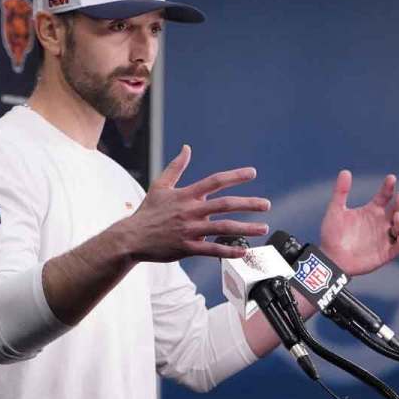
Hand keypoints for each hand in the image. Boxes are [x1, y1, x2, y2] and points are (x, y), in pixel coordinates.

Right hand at [119, 145, 269, 261]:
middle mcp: (190, 211)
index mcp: (186, 195)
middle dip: (248, 204)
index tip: (252, 173)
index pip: (215, 181)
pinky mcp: (187, 248)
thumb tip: (186, 148)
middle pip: (225, 205)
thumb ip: (176, 167)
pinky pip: (212, 249)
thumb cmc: (148, 211)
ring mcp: (190, 230)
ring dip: (246, 228)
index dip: (235, 176)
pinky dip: (229, 250)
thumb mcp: (160, 185)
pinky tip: (243, 250)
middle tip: (266, 204)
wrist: (131, 237)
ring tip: (263, 228)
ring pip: (223, 228)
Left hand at [318, 170, 398, 275]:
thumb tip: (345, 171)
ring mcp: (384, 238)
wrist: (329, 258)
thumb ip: (340, 192)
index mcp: (371, 211)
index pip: (384, 196)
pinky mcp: (384, 254)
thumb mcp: (335, 211)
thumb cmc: (332, 234)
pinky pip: (397, 248)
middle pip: (396, 210)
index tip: (391, 178)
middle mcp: (380, 223)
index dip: (389, 187)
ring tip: (397, 216)